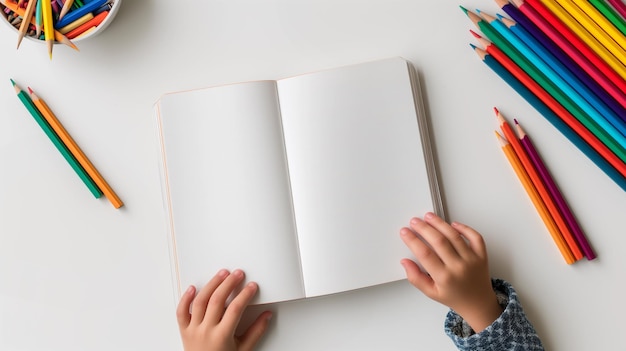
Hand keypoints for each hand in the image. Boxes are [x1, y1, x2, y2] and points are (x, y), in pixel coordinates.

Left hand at [176, 269, 272, 350]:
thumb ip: (256, 332)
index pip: (235, 309)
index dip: (245, 295)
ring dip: (212, 284)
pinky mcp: (184, 330)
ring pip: (200, 301)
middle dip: (229, 284)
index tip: (252, 286)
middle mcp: (206, 331)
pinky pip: (181, 312)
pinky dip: (185, 298)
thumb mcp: (243, 350)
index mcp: (222, 336)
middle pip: (217, 300)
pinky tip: (193, 287)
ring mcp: (193, 329)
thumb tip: (266, 316)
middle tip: (238, 274)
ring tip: (221, 274)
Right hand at [399, 212, 502, 331]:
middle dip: (424, 228)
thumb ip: (416, 278)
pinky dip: (465, 228)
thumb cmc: (454, 297)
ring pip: (454, 236)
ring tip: (429, 216)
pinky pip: (475, 237)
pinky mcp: (482, 255)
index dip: (413, 240)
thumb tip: (405, 262)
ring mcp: (472, 260)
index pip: (425, 254)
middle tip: (415, 221)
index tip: (405, 232)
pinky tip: (453, 224)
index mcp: (444, 278)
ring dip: (440, 224)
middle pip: (439, 241)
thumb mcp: (431, 292)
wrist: (478, 304)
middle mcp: (459, 267)